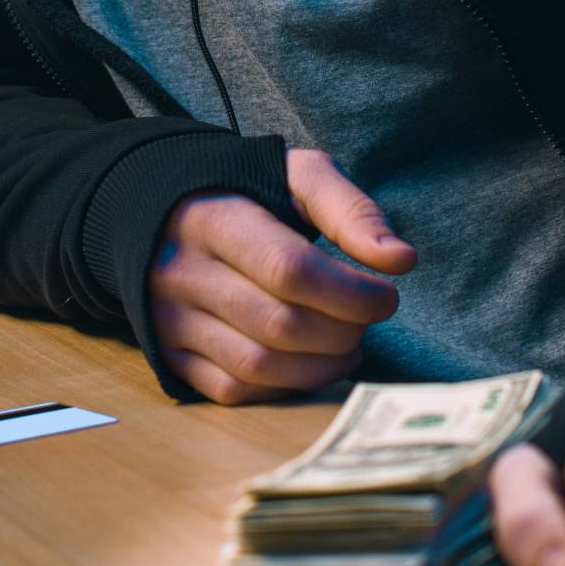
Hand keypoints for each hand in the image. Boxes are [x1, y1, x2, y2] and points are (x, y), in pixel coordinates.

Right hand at [152, 147, 416, 404]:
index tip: (386, 297)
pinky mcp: (168, 352)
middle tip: (366, 321)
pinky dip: (282, 388)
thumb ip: (350, 210)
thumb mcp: (297, 176)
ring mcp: (170, 318)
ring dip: (320, 367)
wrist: (163, 211)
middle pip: (279, 324)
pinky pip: (231, 389)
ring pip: (257, 365)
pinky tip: (309, 366)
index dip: (350, 293)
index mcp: (215, 218)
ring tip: (349, 347)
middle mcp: (183, 272)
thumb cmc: (246, 192)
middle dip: (342, 331)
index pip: (289, 269)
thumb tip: (401, 259)